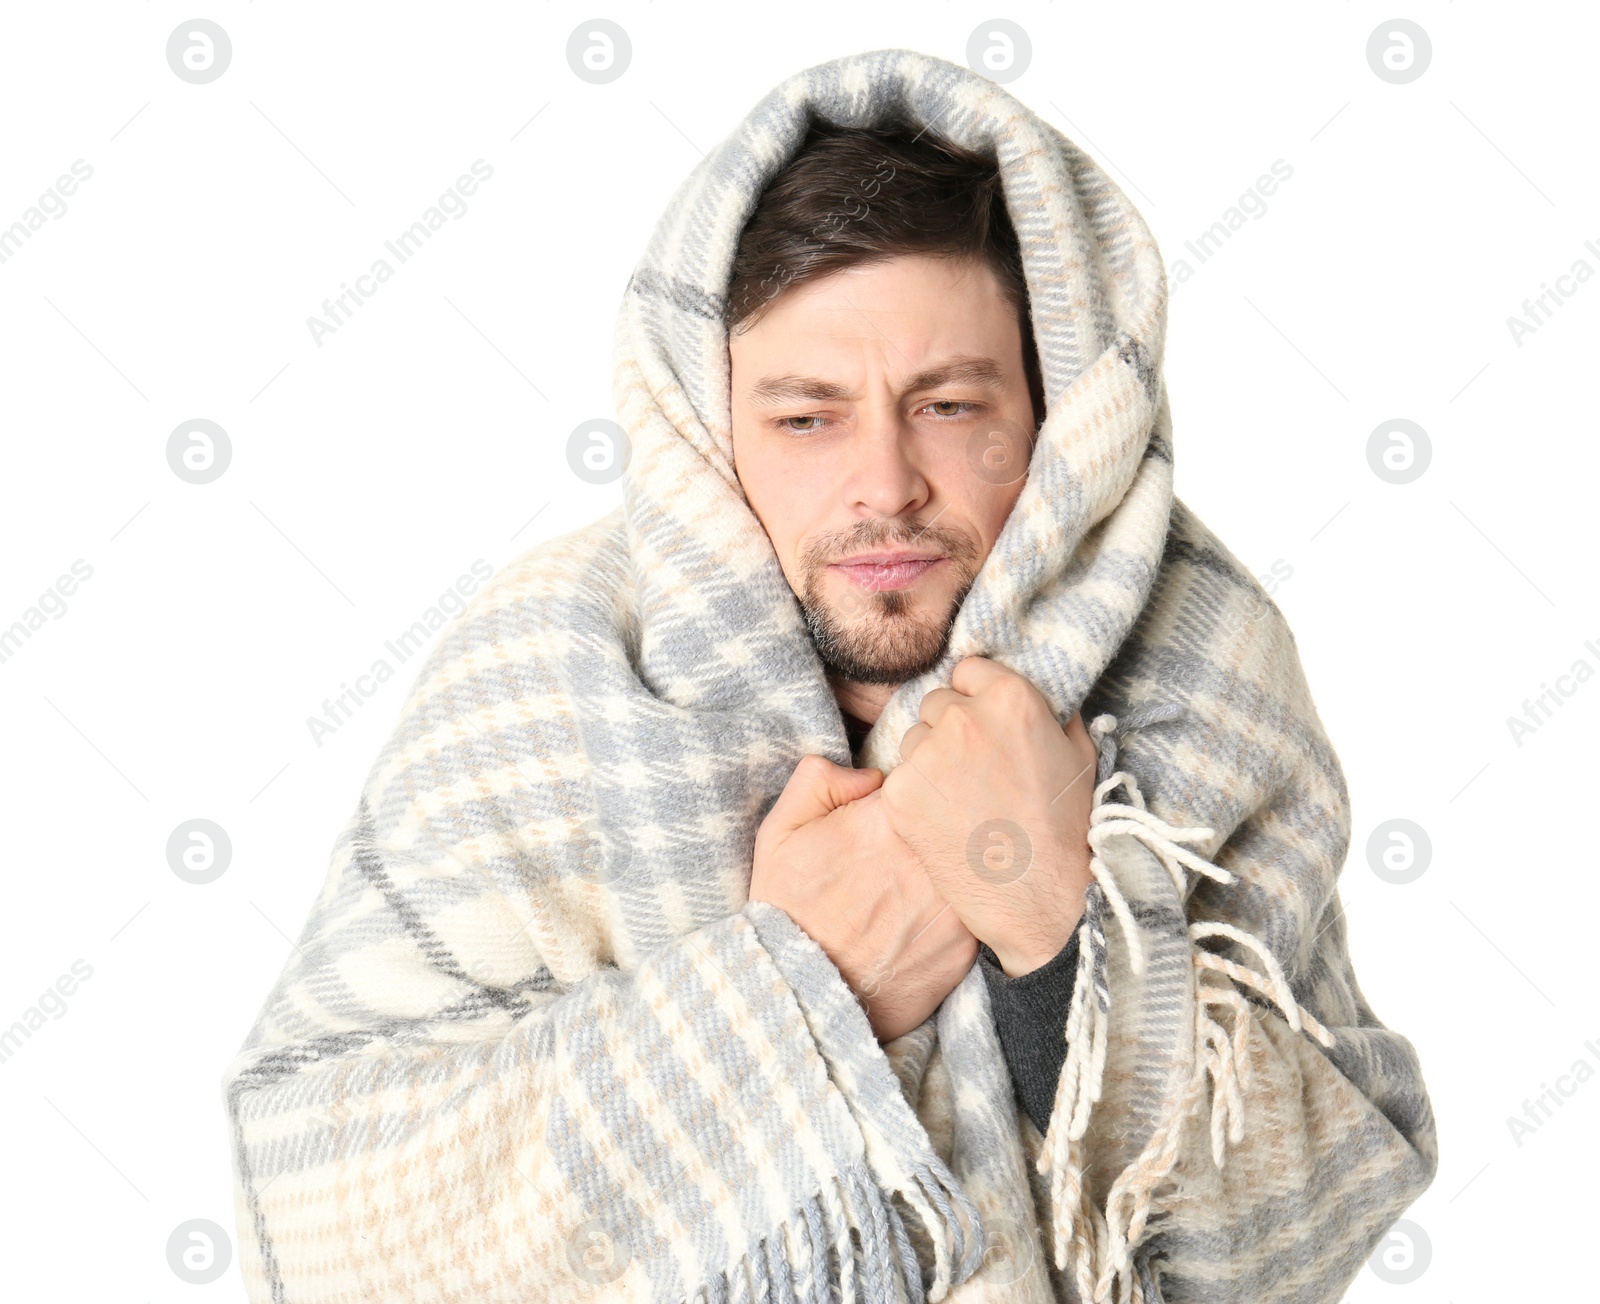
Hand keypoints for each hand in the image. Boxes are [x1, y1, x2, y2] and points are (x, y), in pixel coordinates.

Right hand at [749, 755, 978, 1041]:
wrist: (803, 995)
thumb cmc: (787, 910)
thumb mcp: (780, 830)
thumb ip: (820, 779)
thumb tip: (871, 773)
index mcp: (889, 817)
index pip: (925, 778)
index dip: (912, 794)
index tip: (897, 813)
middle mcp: (930, 855)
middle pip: (956, 817)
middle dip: (938, 827)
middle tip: (902, 854)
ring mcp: (955, 901)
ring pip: (972, 863)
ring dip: (954, 867)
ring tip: (912, 888)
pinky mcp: (968, 943)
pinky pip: (977, 908)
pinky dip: (960, 910)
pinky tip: (924, 919)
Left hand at [880, 656, 1097, 976]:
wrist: (1040, 899)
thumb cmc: (1067, 830)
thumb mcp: (1078, 756)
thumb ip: (1053, 713)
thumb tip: (1038, 692)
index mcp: (1010, 697)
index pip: (967, 671)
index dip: (976, 698)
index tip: (985, 728)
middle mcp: (963, 717)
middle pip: (935, 703)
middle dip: (950, 729)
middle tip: (974, 773)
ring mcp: (927, 754)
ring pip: (913, 740)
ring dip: (930, 762)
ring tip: (962, 803)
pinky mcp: (901, 792)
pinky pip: (899, 779)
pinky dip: (915, 798)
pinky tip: (944, 824)